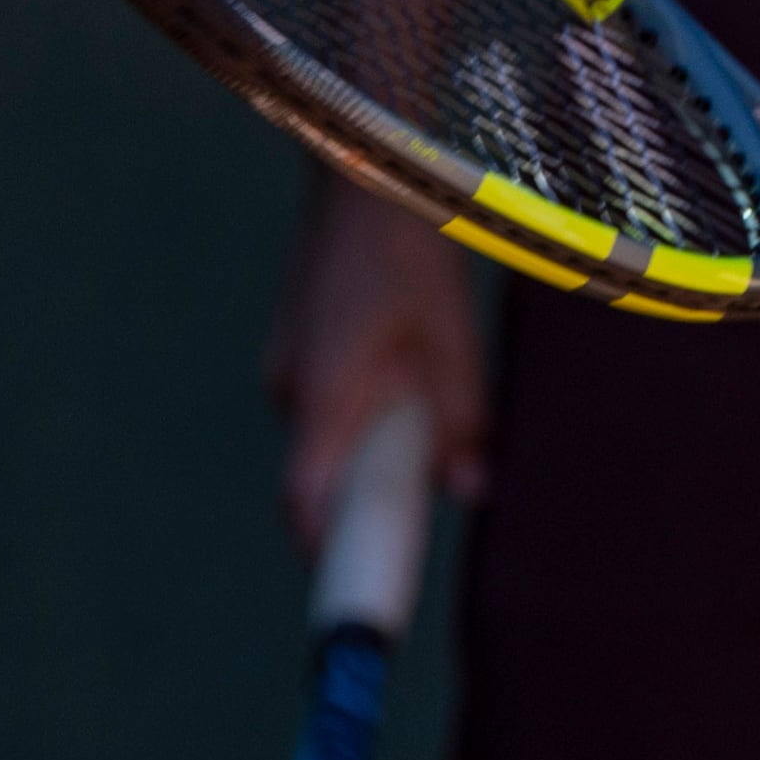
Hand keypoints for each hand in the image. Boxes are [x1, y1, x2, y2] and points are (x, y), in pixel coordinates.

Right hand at [265, 181, 487, 550]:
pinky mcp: (299, 343)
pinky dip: (366, 410)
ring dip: (373, 447)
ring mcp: (288, 364)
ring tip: (434, 421)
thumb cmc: (413, 253)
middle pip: (320, 477)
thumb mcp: (453, 339)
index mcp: (325, 397)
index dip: (329, 553)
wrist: (363, 171)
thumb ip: (461, 420)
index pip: (306, 504)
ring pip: (330, 435)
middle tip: (421, 506)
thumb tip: (471, 492)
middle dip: (367, 500)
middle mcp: (292, 388)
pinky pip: (330, 400)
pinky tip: (412, 376)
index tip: (360, 588)